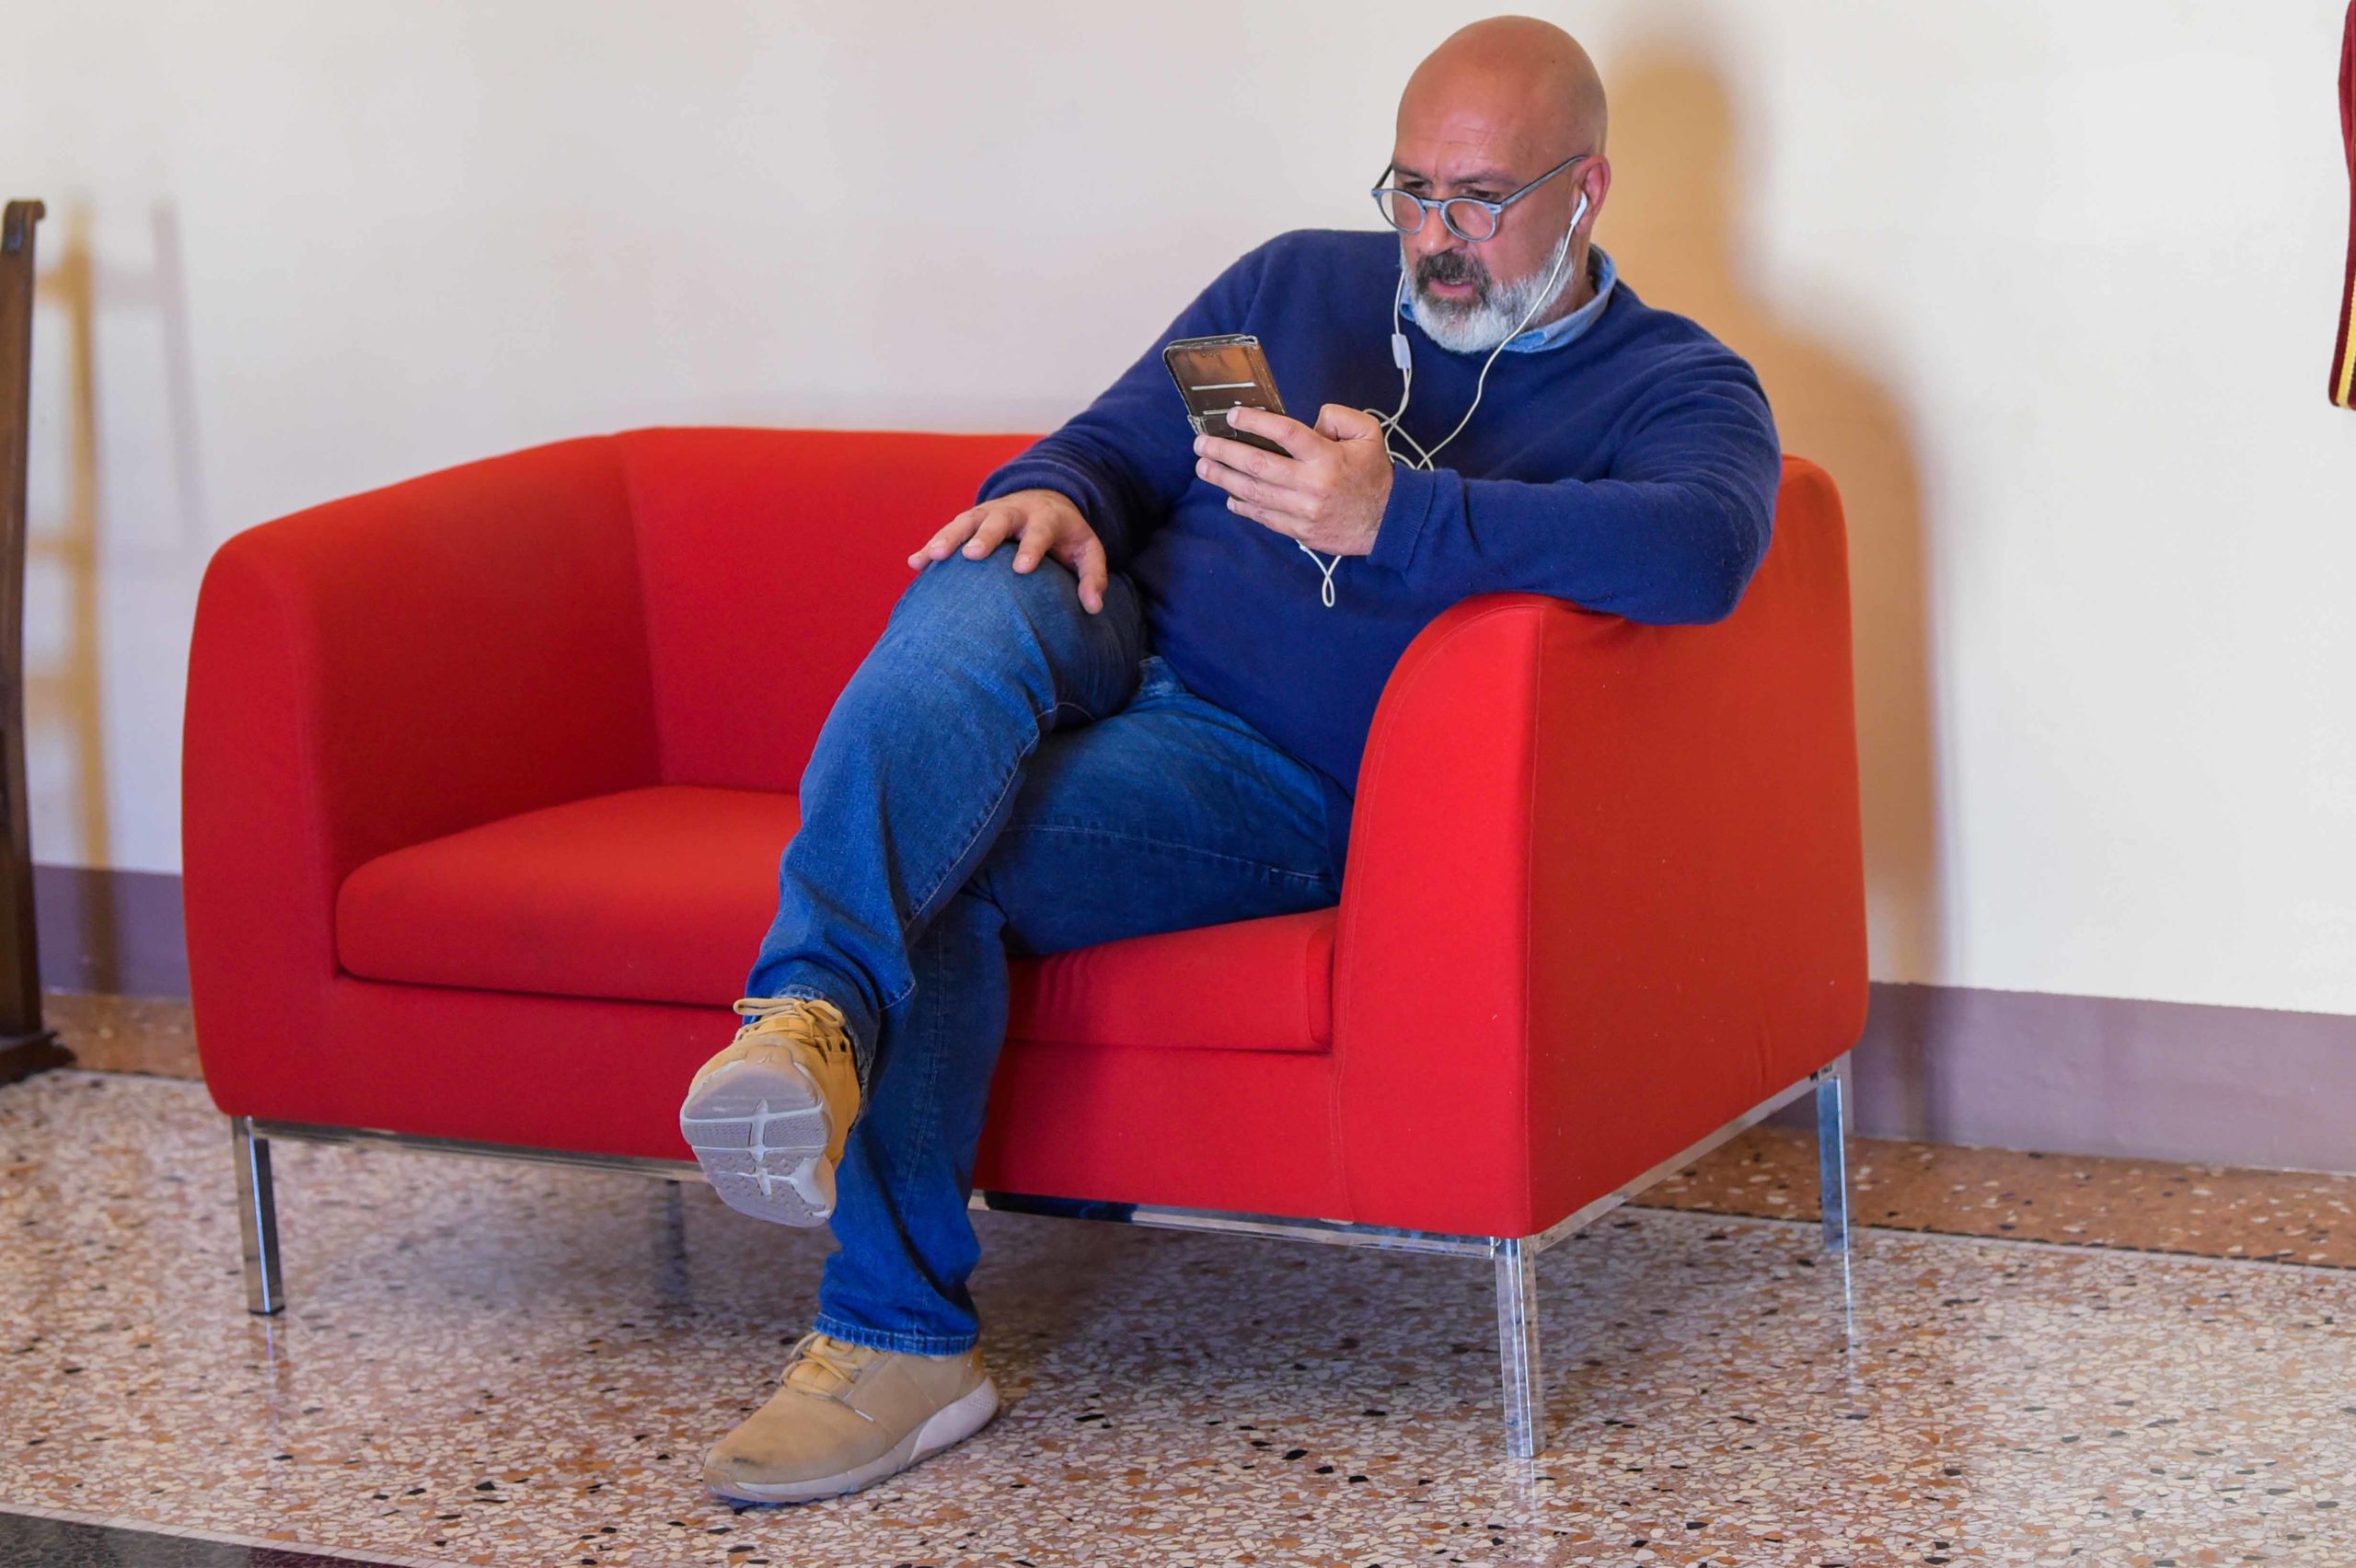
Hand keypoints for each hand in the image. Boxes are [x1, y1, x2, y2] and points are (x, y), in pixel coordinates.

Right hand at [908, 488, 1111, 613]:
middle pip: (997, 520)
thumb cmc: (1066, 536)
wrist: (1044, 500)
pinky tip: (915, 564)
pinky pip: (948, 531)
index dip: (1030, 548)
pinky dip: (931, 545)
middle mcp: (1014, 511)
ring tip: (932, 557)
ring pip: (965, 521)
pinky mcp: (970, 520)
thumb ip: (1093, 577)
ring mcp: (988, 513)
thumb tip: (1094, 609)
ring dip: (948, 537)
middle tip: (971, 556)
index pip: (1038, 532)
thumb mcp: (1087, 550)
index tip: (1022, 569)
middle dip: (984, 536)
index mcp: (1045, 518)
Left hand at [1193, 404, 1394, 556]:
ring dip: (1223, 479)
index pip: (1284, 433)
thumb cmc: (1374, 474)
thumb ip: (1338, 417)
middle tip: (1202, 444)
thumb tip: (1309, 420)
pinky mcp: (1300, 531)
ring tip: (1204, 467)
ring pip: (1253, 493)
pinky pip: (1264, 517)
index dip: (1254, 422)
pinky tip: (1228, 495)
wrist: (1389, 521)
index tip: (1232, 416)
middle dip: (1224, 452)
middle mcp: (1311, 484)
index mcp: (1326, 457)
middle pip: (1257, 465)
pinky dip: (1243, 506)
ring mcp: (1303, 511)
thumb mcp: (1368, 433)